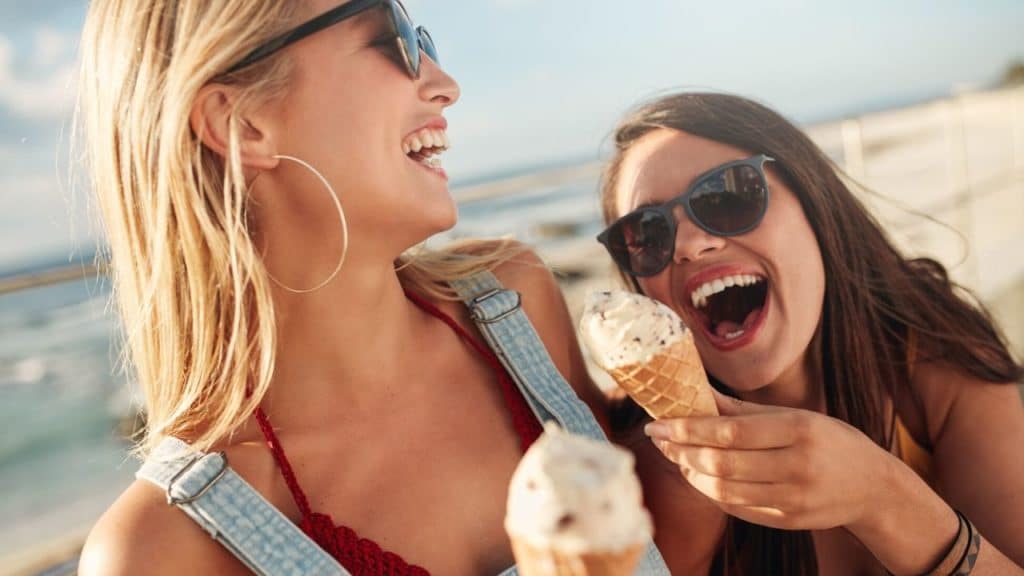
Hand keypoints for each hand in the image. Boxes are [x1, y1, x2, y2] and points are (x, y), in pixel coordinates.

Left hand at [644, 388, 898, 531]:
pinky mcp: (788, 520)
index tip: (658, 424)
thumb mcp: (794, 416)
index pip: (730, 431)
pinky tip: (699, 477)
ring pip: (724, 491)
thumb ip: (743, 408)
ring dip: (691, 475)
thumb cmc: (828, 441)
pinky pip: (737, 509)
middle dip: (682, 451)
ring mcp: (793, 497)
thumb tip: (696, 391)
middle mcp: (797, 465)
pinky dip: (711, 493)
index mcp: (798, 429)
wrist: (873, 487)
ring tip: (676, 458)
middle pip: (722, 463)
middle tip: (659, 440)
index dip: (688, 429)